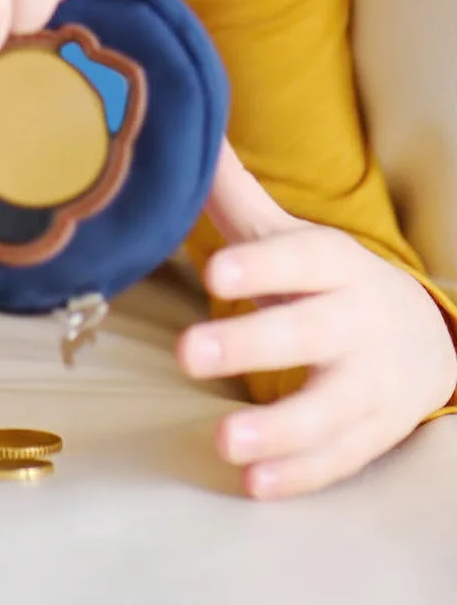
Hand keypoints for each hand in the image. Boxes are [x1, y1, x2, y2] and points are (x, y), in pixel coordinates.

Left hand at [178, 140, 456, 499]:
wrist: (422, 333)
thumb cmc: (322, 277)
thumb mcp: (286, 231)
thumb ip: (232, 190)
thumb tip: (183, 120)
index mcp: (332, 264)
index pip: (299, 260)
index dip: (261, 266)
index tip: (216, 274)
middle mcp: (356, 322)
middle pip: (309, 334)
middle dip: (251, 345)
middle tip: (187, 353)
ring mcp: (369, 384)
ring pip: (328, 409)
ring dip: (277, 429)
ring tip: (221, 441)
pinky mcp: (371, 434)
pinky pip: (339, 460)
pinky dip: (299, 475)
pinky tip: (253, 485)